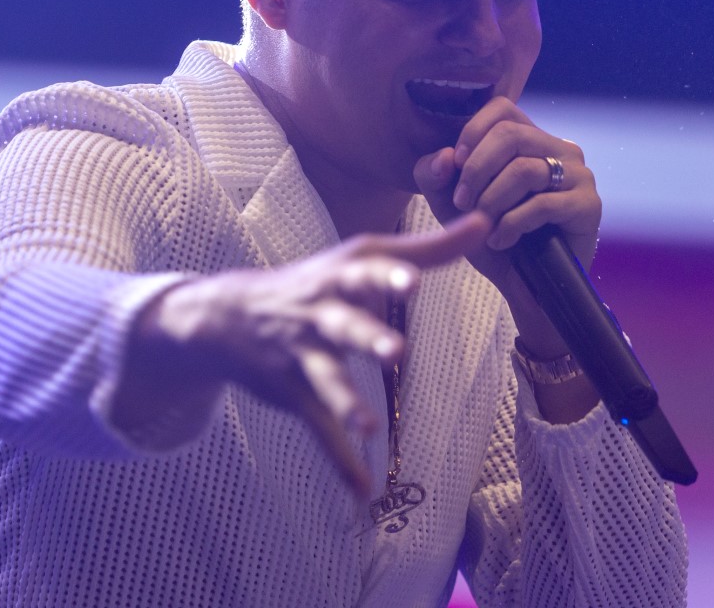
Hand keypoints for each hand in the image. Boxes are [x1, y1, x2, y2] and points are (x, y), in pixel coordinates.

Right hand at [123, 213, 490, 496]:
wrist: (229, 316)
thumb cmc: (314, 280)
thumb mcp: (362, 255)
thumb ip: (427, 247)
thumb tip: (485, 223)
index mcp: (339, 277)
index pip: (366, 273)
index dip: (389, 276)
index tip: (414, 279)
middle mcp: (318, 314)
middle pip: (344, 325)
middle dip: (366, 337)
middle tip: (395, 349)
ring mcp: (303, 356)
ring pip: (325, 380)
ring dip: (344, 403)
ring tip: (369, 426)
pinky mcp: (294, 394)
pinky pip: (318, 430)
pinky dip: (338, 460)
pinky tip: (362, 489)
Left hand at [412, 97, 600, 358]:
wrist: (524, 286)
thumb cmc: (489, 236)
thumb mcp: (449, 204)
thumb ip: (433, 174)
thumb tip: (445, 157)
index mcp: (529, 138)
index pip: (502, 108)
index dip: (472, 132)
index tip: (456, 164)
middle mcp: (559, 148)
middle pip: (511, 134)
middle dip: (476, 170)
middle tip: (461, 202)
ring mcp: (578, 175)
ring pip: (524, 169)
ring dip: (491, 200)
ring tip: (481, 224)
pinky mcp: (589, 205)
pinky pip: (543, 204)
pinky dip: (512, 224)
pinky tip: (501, 240)